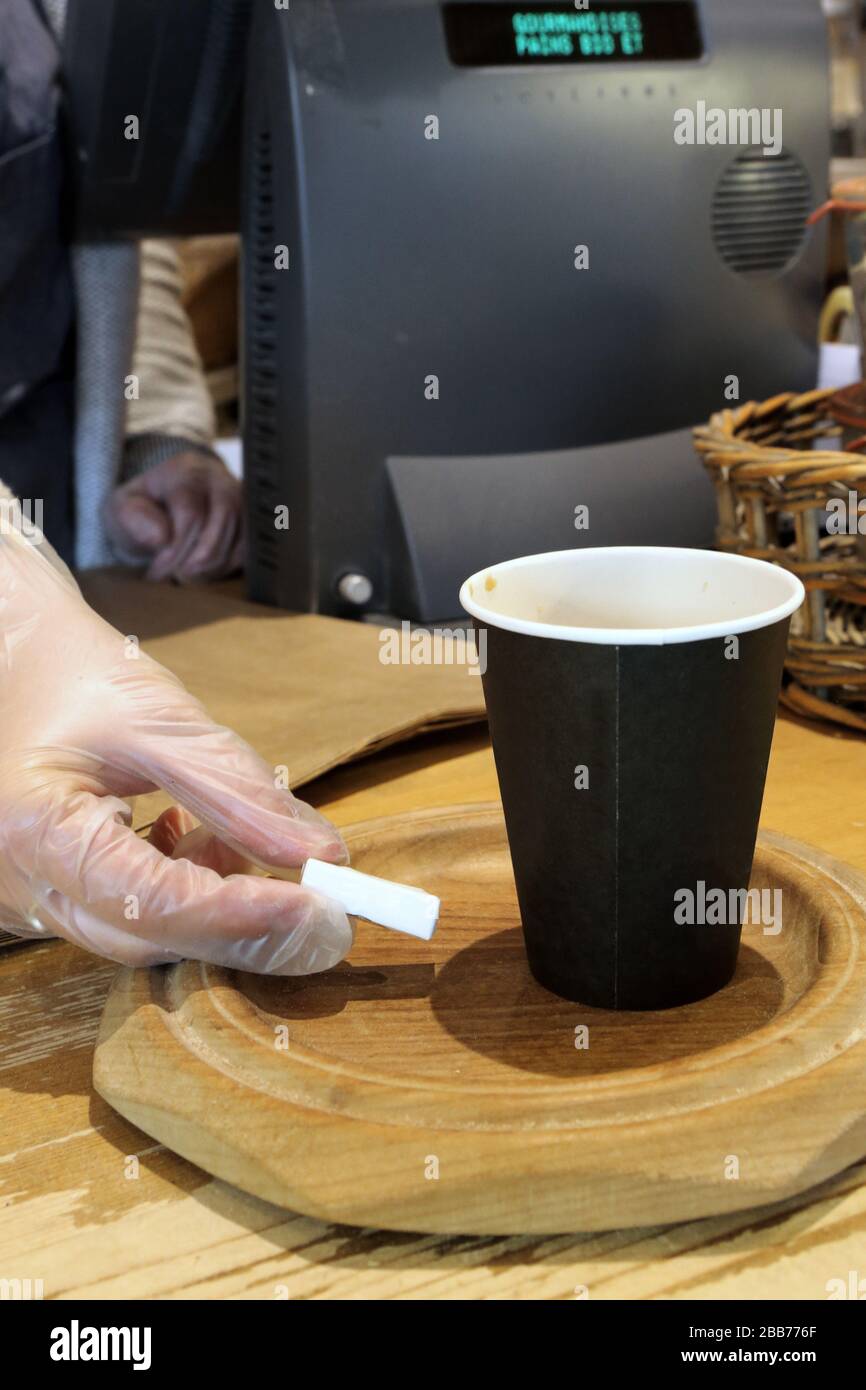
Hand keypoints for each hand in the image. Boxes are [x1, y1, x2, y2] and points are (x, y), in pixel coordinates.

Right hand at [0, 521, 351, 973]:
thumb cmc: (68, 670)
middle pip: (147, 939)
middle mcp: (21, 882)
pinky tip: (202, 841)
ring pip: (141, 934)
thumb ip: (236, 789)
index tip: (321, 908)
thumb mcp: (158, 717)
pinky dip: (184, 891)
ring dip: (217, 907)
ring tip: (251, 847)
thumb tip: (319, 853)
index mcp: (36, 830)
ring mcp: (29, 893)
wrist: (8, 653)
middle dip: (245, 932)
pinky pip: (126, 915)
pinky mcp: (51, 889)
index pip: (152, 902)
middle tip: (326, 916)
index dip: (244, 916)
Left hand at [105, 450, 243, 582]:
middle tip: (176, 579)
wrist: (165, 499)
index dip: (175, 550)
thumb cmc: (143, 507)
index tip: (157, 573)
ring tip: (189, 577)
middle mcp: (220, 480)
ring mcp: (241, 498)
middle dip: (197, 560)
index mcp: (185, 472)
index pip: (191, 513)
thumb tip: (161, 538)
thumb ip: (133, 519)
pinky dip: (230, 567)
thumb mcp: (122, 508)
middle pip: (222, 522)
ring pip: (242, 537)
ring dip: (214, 566)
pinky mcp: (252, 519)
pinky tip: (206, 573)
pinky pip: (251, 548)